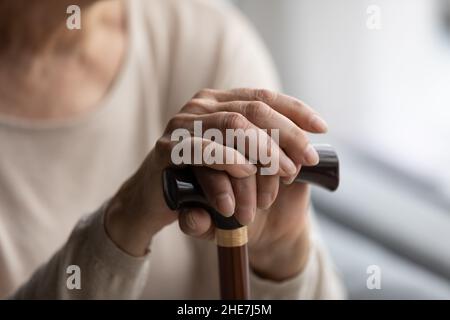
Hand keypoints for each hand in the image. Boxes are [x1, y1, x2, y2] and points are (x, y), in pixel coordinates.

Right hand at [105, 89, 327, 277]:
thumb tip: (305, 151)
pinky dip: (228, 161)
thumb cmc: (203, 178)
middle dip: (287, 136)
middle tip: (304, 163)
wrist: (156, 198)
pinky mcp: (168, 150)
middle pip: (254, 110)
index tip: (322, 128)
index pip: (263, 97)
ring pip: (233, 125)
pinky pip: (202, 150)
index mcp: (219, 101)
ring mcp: (182, 125)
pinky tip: (246, 174)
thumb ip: (261, 147)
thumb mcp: (237, 160)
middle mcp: (201, 106)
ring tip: (283, 175)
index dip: (296, 110)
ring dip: (264, 152)